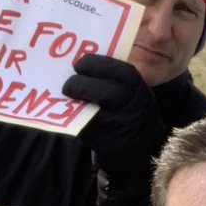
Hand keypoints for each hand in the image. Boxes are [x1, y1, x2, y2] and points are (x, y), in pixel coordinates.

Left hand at [63, 54, 165, 184]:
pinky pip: (86, 128)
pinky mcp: (106, 144)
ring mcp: (120, 128)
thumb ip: (113, 78)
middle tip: (67, 84)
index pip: (121, 72)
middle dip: (82, 84)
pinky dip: (74, 118)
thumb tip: (80, 60)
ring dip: (76, 102)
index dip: (97, 65)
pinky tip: (67, 110)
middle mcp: (133, 109)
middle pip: (107, 93)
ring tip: (66, 95)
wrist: (140, 145)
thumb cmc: (129, 109)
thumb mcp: (132, 91)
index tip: (80, 64)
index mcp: (139, 90)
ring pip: (94, 113)